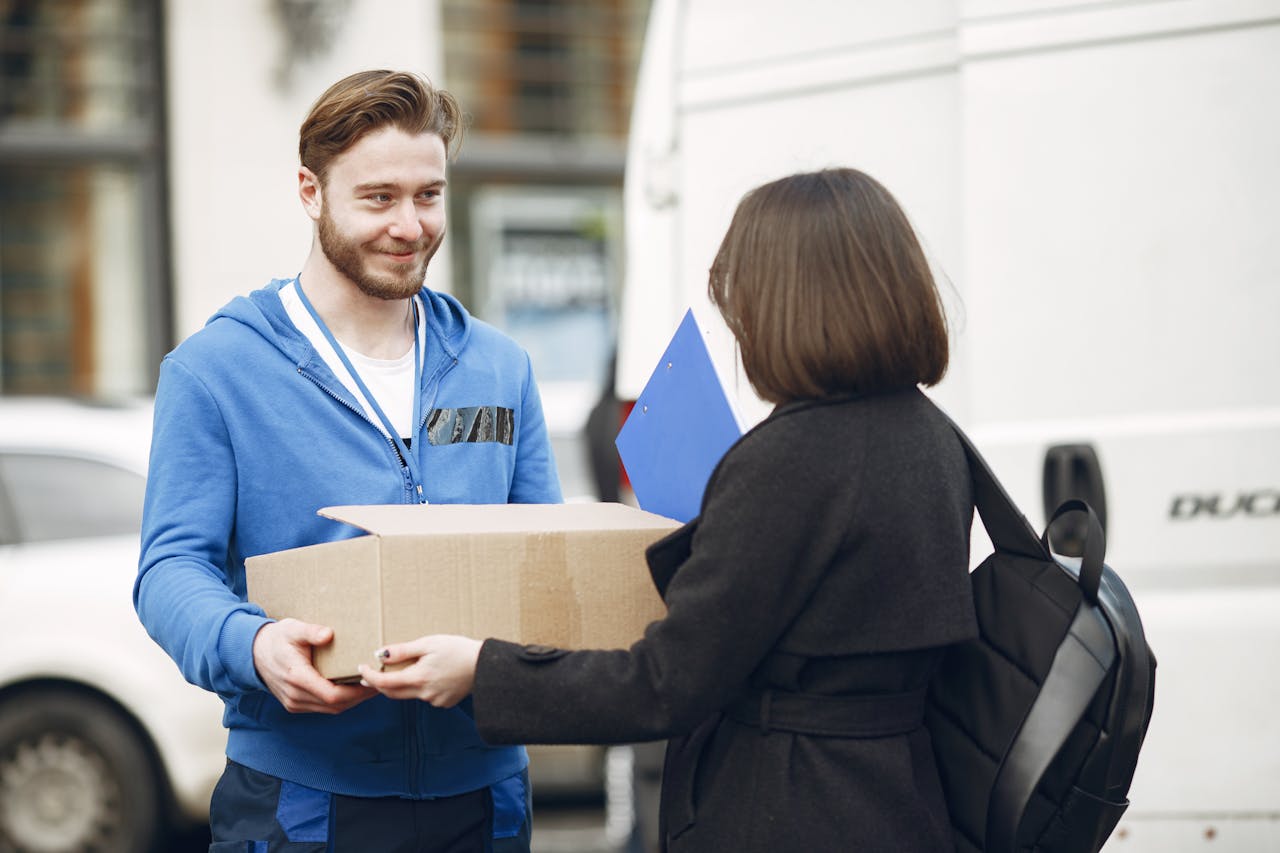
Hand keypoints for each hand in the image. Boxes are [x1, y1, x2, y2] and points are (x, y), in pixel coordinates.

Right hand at [252, 618, 376, 713]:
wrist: (253, 653)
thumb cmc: (277, 638)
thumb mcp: (292, 628)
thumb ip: (310, 632)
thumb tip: (329, 634)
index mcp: (296, 677)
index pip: (332, 694)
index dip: (356, 691)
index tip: (372, 679)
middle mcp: (294, 695)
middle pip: (335, 705)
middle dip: (360, 696)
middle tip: (380, 681)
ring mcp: (294, 703)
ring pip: (331, 709)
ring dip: (352, 700)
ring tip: (371, 684)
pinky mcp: (295, 704)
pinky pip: (323, 707)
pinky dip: (340, 701)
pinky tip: (353, 688)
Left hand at [357, 635, 482, 707]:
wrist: (486, 665)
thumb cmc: (458, 649)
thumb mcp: (429, 643)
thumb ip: (403, 650)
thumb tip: (380, 654)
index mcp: (419, 678)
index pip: (384, 683)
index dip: (369, 676)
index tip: (360, 668)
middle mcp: (424, 694)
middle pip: (392, 693)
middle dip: (379, 684)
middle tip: (371, 673)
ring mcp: (434, 700)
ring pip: (409, 695)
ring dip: (402, 684)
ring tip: (406, 668)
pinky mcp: (444, 703)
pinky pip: (424, 696)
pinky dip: (420, 687)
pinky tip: (431, 674)